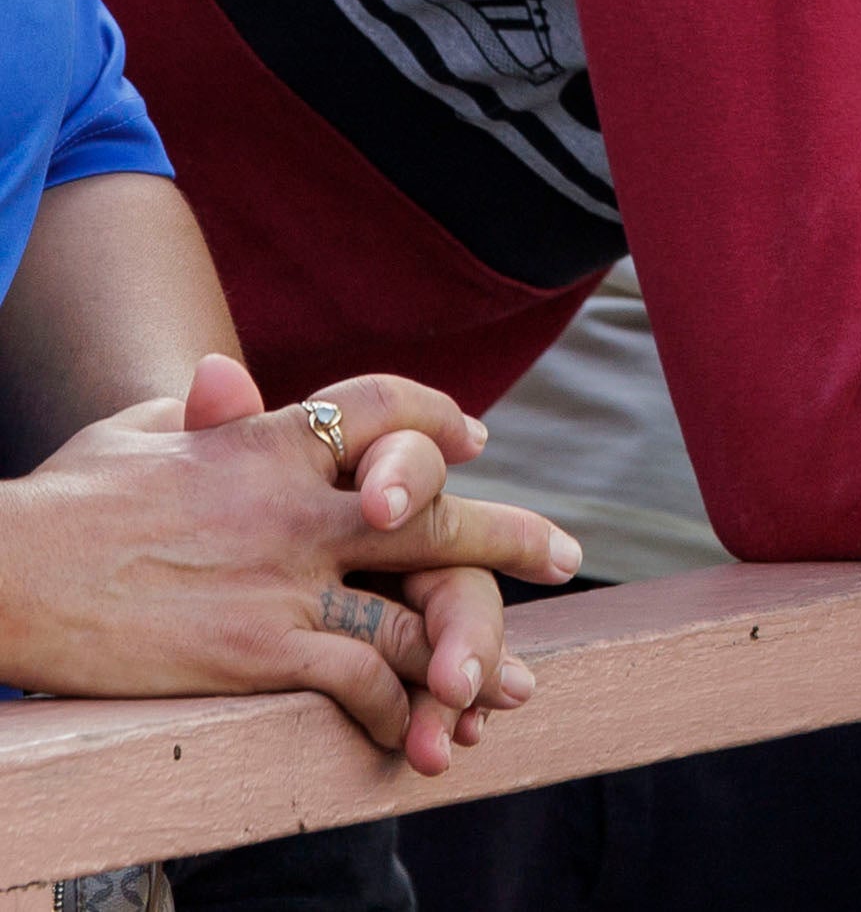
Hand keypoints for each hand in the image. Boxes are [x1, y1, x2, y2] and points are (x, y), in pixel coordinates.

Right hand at [0, 356, 579, 773]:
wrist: (0, 573)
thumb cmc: (61, 503)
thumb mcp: (137, 434)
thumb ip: (201, 412)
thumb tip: (229, 373)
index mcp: (267, 441)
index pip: (382, 410)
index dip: (438, 419)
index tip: (476, 439)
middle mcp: (295, 507)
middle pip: (430, 512)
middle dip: (508, 536)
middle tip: (563, 555)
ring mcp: (284, 581)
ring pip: (415, 609)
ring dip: (475, 650)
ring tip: (516, 681)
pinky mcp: (260, 651)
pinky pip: (362, 679)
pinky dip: (400, 706)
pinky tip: (420, 728)